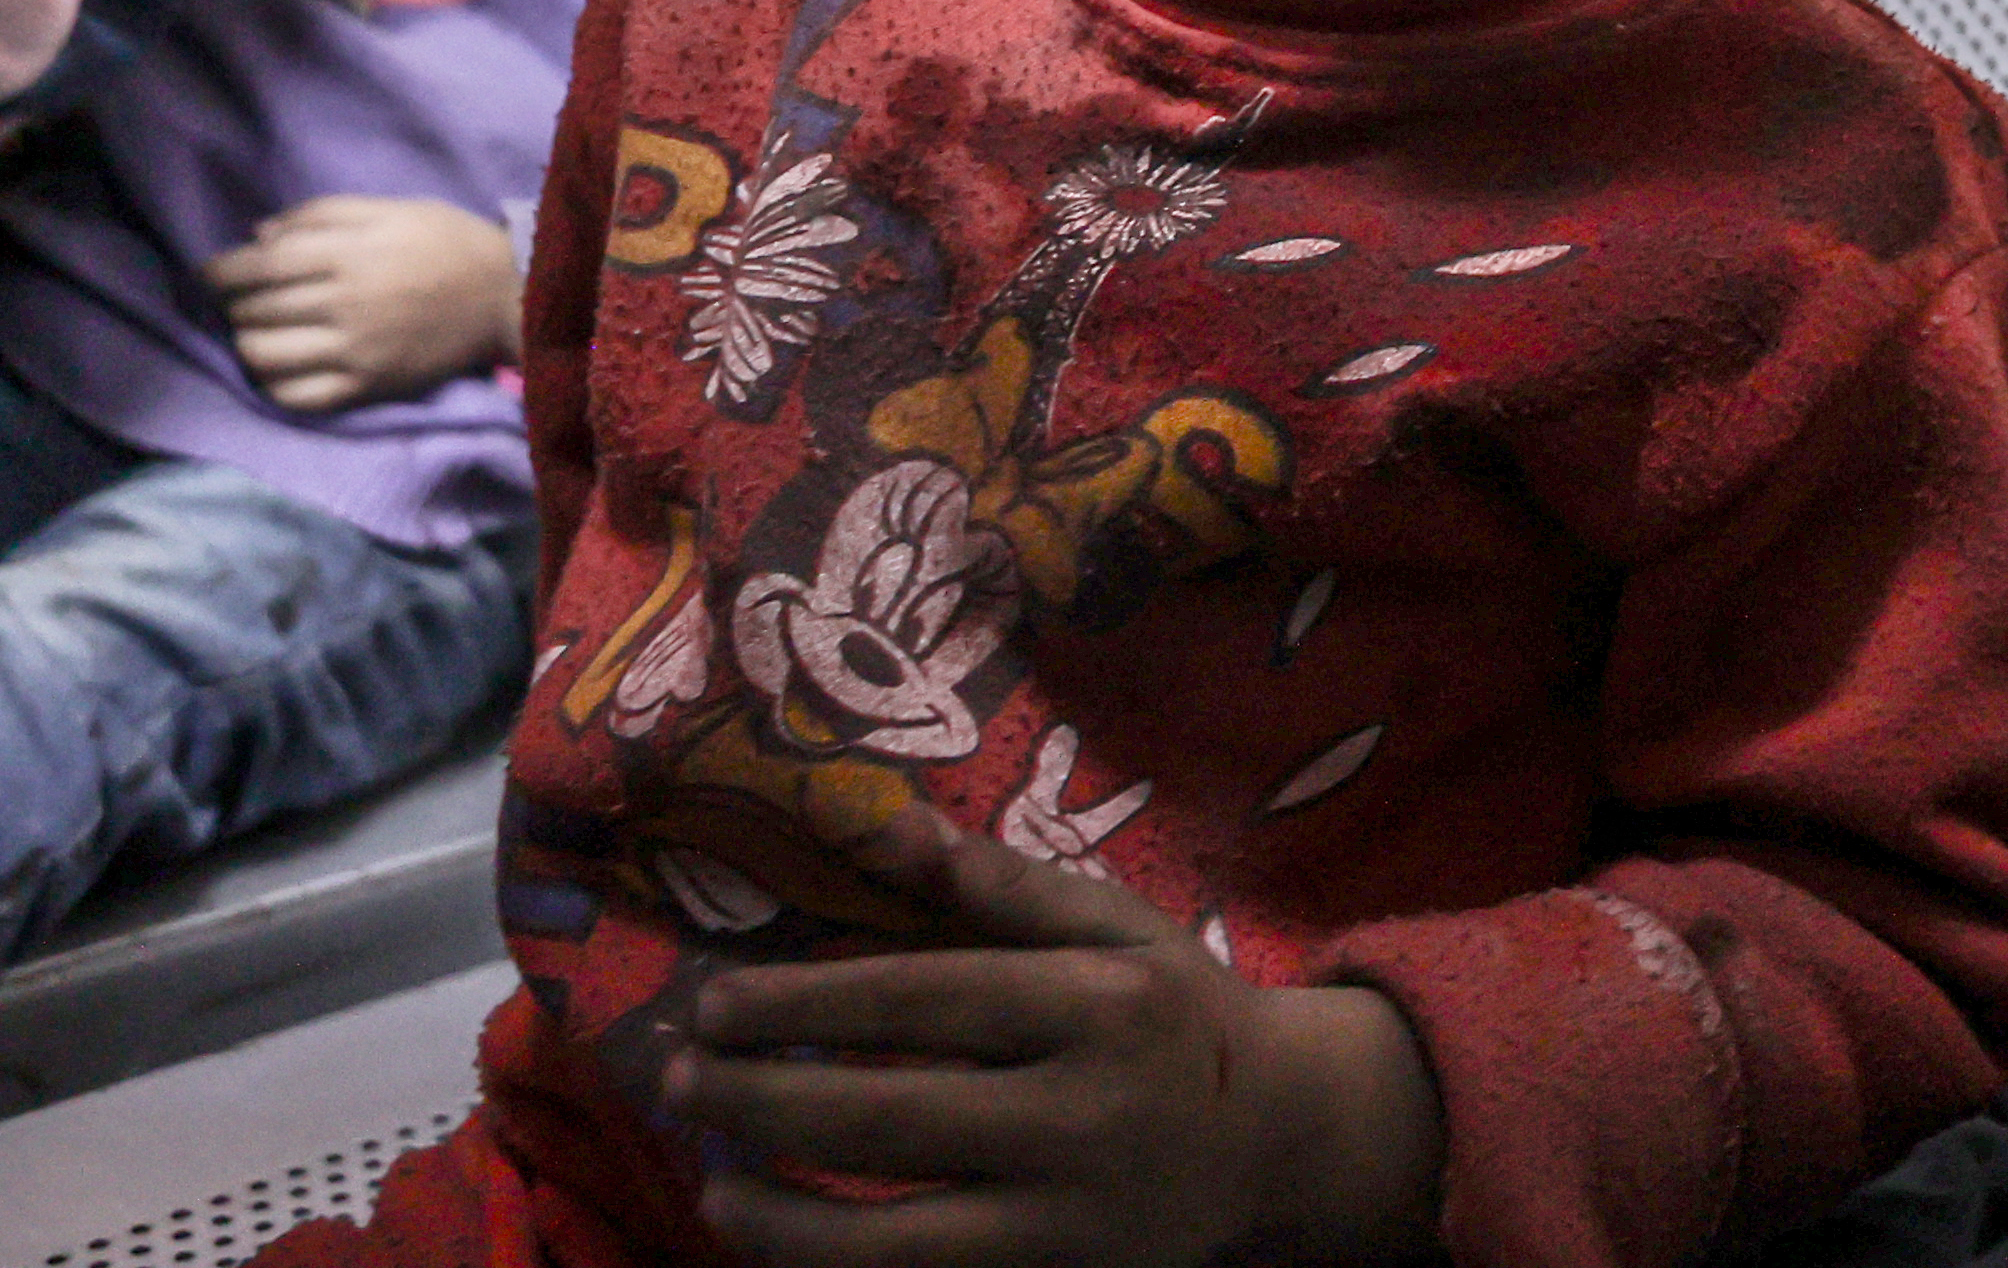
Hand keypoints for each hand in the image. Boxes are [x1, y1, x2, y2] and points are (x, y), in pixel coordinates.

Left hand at [210, 195, 519, 410]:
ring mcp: (354, 350)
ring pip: (263, 355)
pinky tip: (276, 368)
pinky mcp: (366, 386)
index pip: (258, 266)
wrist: (507, 295)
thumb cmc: (447, 242)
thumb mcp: (393, 208)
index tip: (207, 273)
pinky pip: (295, 396)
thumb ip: (322, 214)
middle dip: (233, 303)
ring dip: (246, 341)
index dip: (219, 271)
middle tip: (239, 299)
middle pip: (254, 310)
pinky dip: (271, 384)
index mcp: (349, 253)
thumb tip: (257, 237)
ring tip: (256, 332)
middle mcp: (344, 303)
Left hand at [670, 801, 1443, 1267]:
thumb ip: (1006, 885)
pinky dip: (833, 1265)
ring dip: (777, 1212)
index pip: (925, 999)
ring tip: (710, 1181)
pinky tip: (779, 1237)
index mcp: (1101, 1005)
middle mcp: (1084, 1114)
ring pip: (889, 1235)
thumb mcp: (1119, 931)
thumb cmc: (1183, 1017)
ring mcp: (1069, 1217)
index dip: (805, 1001)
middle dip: (761, 1099)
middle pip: (888, 1115)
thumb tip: (887, 829)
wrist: (1287, 1143)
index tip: (714, 1003)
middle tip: (674, 1083)